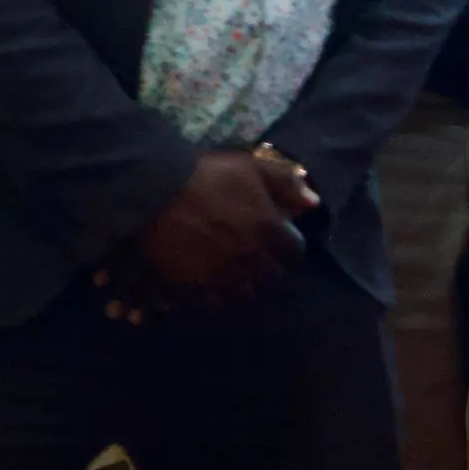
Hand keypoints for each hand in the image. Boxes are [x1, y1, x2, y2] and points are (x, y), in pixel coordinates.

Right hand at [106, 148, 309, 317]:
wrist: (154, 192)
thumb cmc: (205, 175)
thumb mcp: (250, 167)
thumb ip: (286, 184)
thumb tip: (314, 204)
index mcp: (268, 229)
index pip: (295, 252)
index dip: (289, 247)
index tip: (280, 242)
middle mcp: (251, 258)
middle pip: (273, 277)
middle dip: (270, 268)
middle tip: (258, 258)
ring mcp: (224, 276)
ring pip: (247, 294)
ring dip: (247, 285)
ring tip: (237, 274)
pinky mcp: (196, 288)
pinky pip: (216, 302)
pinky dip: (219, 296)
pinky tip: (213, 282)